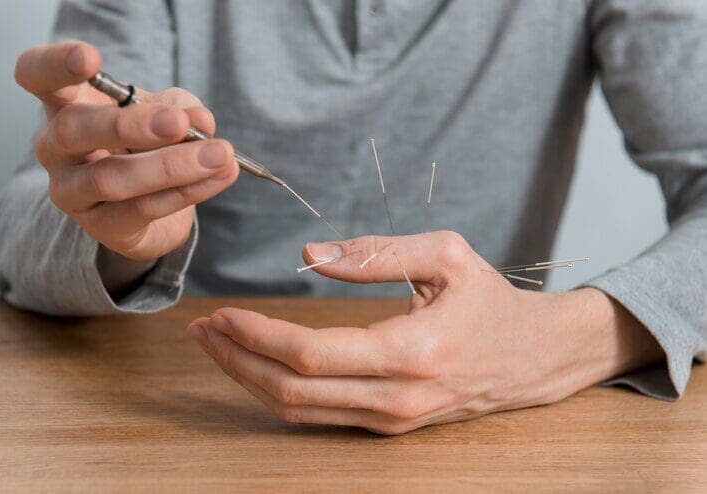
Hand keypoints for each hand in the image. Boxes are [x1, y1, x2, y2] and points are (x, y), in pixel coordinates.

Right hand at [15, 41, 237, 260]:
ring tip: (220, 154)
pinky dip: (189, 190)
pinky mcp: (102, 226)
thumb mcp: (166, 113)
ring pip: (112, 178)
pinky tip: (221, 175)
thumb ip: (181, 109)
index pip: (36, 75)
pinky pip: (144, 208)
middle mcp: (56, 148)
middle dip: (131, 125)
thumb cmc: (147, 144)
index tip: (90, 59)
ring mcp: (73, 191)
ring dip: (172, 165)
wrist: (149, 207)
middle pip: (74, 129)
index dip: (55, 65)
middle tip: (179, 123)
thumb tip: (200, 121)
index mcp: (64, 104)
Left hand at [186, 231, 662, 433]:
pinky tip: (255, 365)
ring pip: (298, 411)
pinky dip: (277, 391)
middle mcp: (395, 399)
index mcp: (410, 354)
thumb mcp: (447, 256)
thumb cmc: (489, 300)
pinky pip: (317, 415)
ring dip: (248, 378)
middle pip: (291, 390)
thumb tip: (310, 256)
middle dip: (236, 359)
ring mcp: (389, 421)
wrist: (530, 357)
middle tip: (201, 329)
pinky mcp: (387, 426)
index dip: (257, 333)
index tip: (222, 312)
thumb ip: (378, 252)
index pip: (310, 354)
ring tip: (216, 345)